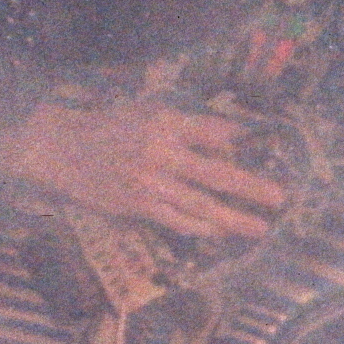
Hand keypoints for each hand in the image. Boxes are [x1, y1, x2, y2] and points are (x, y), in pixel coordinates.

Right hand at [0, 95, 291, 242]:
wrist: (62, 149)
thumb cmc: (108, 126)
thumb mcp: (145, 110)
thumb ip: (183, 123)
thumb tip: (227, 139)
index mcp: (163, 121)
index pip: (212, 130)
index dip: (240, 139)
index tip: (265, 147)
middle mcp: (160, 152)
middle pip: (216, 172)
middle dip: (251, 187)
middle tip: (281, 197)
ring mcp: (150, 183)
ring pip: (201, 204)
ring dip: (234, 217)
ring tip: (261, 227)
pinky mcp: (138, 206)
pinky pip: (177, 221)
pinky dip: (201, 228)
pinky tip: (221, 233)